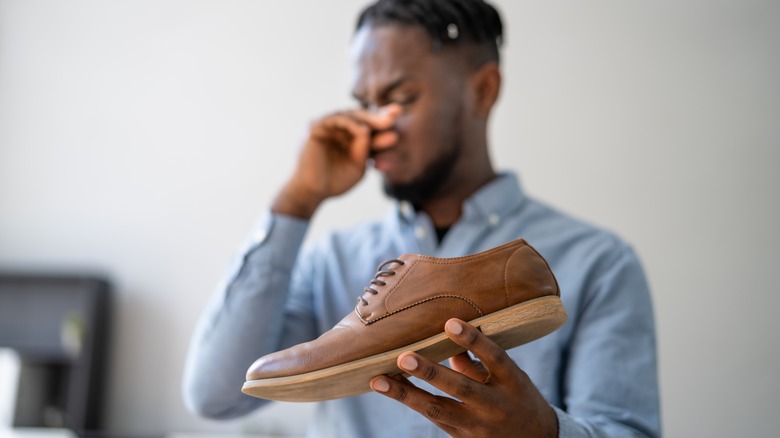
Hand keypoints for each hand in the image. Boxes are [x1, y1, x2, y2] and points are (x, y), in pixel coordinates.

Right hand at [272, 104, 400, 218]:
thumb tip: (369, 131)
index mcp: (352, 137)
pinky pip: (336, 119)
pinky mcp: (316, 127)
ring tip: (388, 123)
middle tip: (395, 116)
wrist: (313, 193)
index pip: (370, 125)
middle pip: (362, 117)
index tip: (400, 116)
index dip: (383, 119)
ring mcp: (328, 126)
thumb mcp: (358, 167)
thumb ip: (365, 151)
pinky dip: (351, 123)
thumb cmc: (335, 182)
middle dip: (380, 116)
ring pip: (351, 115)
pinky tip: (364, 130)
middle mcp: (340, 129)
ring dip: (370, 119)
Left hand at [370, 319, 557, 437]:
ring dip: (406, 394)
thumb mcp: (509, 376)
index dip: (473, 340)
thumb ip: (478, 358)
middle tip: (404, 358)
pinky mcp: (461, 437)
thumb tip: (446, 335)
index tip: (450, 321)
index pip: (495, 358)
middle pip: (461, 388)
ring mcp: (477, 425)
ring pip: (438, 409)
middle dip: (430, 373)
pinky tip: (388, 387)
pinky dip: (410, 401)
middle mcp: (495, 405)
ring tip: (379, 380)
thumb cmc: (517, 397)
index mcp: (513, 382)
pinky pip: (432, 417)